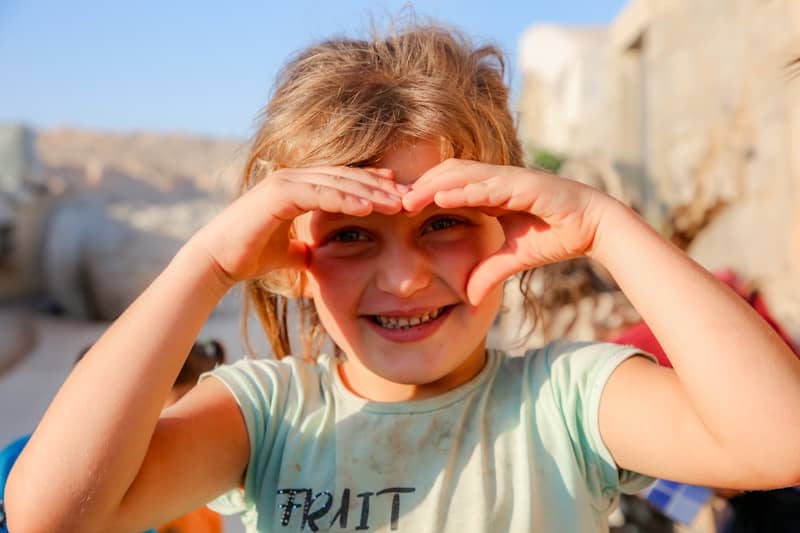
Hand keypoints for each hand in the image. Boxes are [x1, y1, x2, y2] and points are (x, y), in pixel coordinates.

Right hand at [190, 166, 403, 284]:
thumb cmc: (251, 256)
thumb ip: (307, 250)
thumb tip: (319, 260)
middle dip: (379, 187)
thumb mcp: (291, 253)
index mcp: (300, 187)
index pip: (344, 182)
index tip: (401, 196)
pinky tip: (368, 208)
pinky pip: (318, 193)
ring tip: (397, 202)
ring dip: (369, 191)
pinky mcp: (278, 192)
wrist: (219, 262)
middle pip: (347, 177)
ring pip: (337, 182)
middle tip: (410, 196)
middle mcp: (294, 178)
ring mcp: (285, 182)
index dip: (373, 187)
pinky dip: (344, 198)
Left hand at [402, 159, 611, 303]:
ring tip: (408, 199)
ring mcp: (510, 179)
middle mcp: (496, 181)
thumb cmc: (555, 236)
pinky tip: (443, 198)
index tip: (396, 212)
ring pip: (463, 174)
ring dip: (433, 185)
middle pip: (447, 175)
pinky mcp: (525, 183)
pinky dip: (465, 189)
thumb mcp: (512, 259)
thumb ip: (489, 272)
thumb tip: (469, 298)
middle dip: (419, 187)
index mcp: (490, 193)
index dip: (422, 196)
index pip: (447, 188)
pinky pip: (490, 184)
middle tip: (391, 203)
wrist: (594, 228)